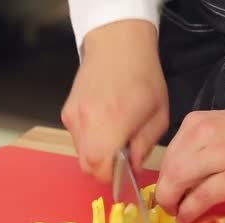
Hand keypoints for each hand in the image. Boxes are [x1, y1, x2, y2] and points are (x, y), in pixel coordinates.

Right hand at [61, 20, 168, 181]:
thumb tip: (132, 167)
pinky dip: (90, 139)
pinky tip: (104, 123)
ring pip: (81, 152)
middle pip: (86, 165)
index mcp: (111, 123)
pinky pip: (77, 137)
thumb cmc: (144, 77)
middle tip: (121, 158)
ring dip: (97, 153)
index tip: (124, 172)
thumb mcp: (158, 115)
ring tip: (115, 135)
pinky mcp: (67, 112)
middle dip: (104, 169)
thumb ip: (144, 146)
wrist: (118, 44)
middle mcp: (86, 122)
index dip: (111, 177)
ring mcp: (73, 117)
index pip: (98, 167)